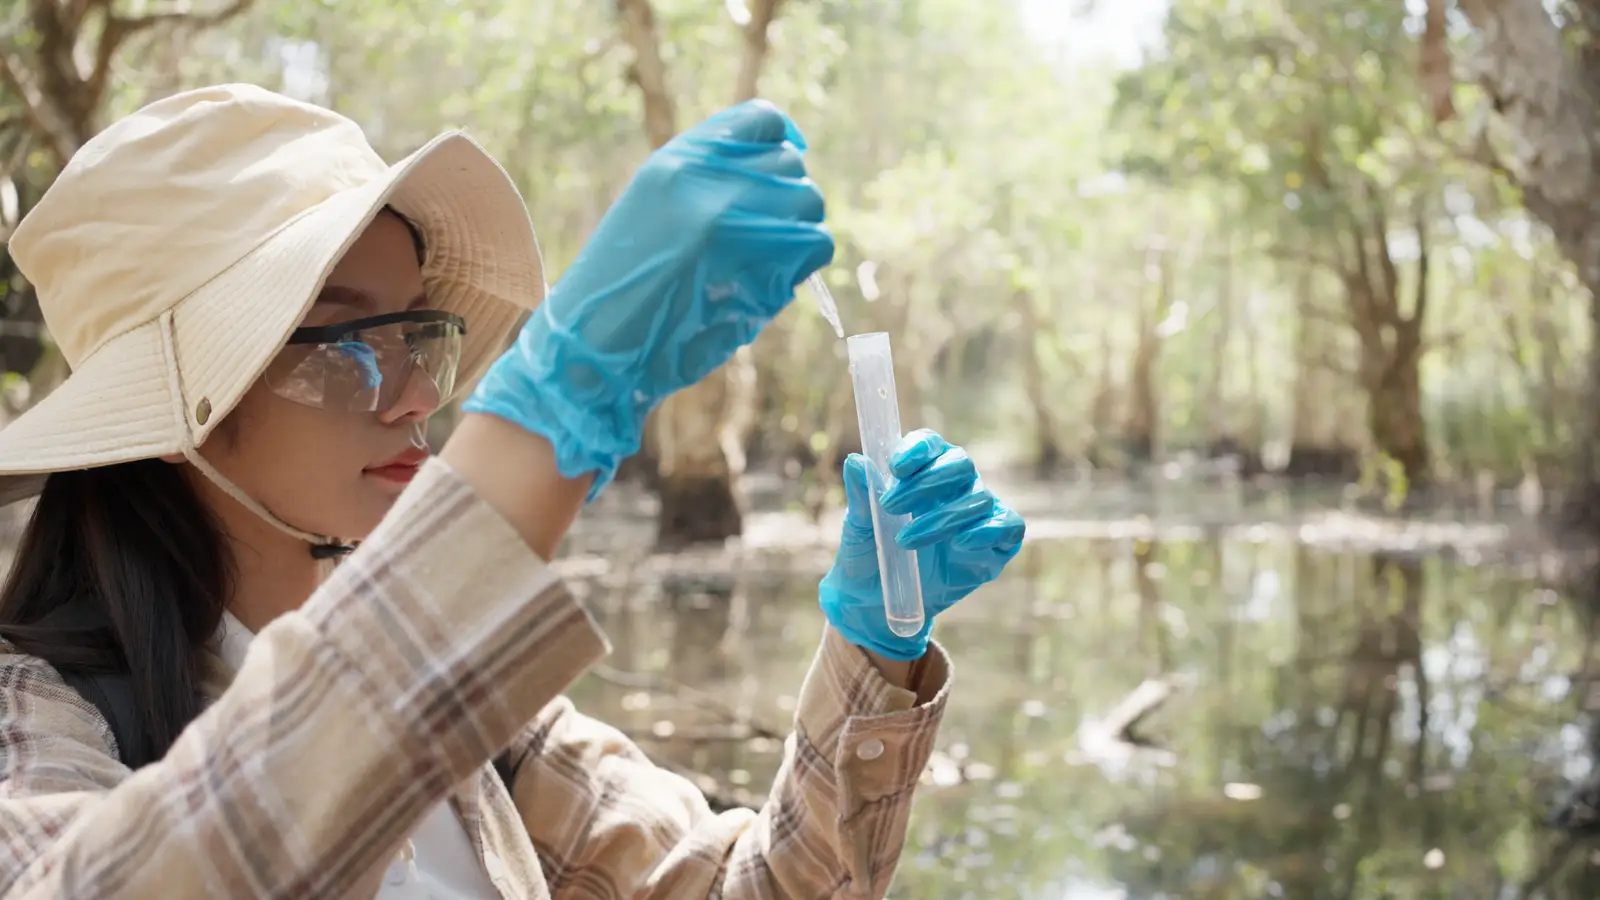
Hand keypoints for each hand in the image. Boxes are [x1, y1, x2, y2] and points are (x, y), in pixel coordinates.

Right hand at [463, 100, 832, 495]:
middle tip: (767, 233)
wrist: (597, 346)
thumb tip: (780, 172)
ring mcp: (737, 222)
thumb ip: (706, 182)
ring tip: (766, 260)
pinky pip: (816, 245)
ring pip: (810, 202)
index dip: (782, 144)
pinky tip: (771, 280)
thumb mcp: (652, 207)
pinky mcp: (760, 266)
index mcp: (678, 160)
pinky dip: (803, 262)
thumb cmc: (624, 286)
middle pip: (791, 164)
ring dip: (799, 231)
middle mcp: (709, 181)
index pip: (762, 119)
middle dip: (787, 196)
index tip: (779, 173)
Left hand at [819, 430, 1025, 661]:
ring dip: (943, 517)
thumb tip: (856, 462)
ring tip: (906, 541)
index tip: (895, 467)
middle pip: (960, 463)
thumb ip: (862, 496)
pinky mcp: (995, 546)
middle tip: (890, 505)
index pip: (931, 445)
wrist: (876, 605)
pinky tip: (961, 543)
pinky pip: (1009, 527)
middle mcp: (956, 487)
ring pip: (978, 498)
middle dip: (927, 482)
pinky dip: (990, 530)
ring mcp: (978, 516)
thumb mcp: (858, 529)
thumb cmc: (868, 556)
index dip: (918, 449)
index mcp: (923, 472)